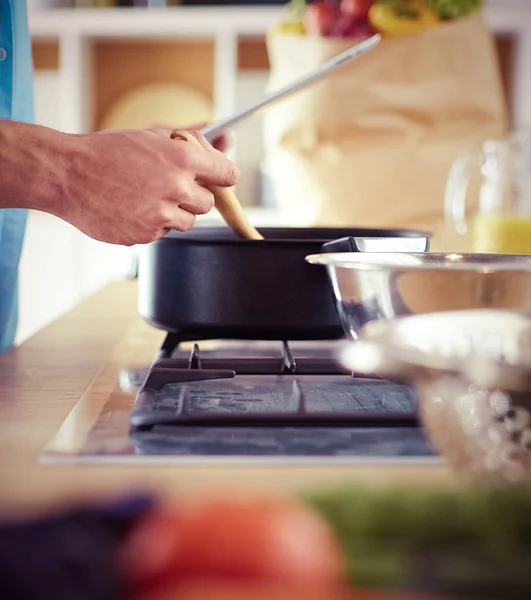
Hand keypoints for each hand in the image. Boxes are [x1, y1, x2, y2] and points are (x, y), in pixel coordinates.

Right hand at [52, 127, 238, 245]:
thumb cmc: (108, 151)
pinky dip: (153, 224)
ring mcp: (161, 215)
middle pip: (208, 202)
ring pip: (188, 221)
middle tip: (169, 186)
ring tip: (147, 197)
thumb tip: (223, 135)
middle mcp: (176, 188)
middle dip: (193, 196)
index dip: (224, 176)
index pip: (228, 174)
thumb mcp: (151, 135)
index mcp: (182, 158)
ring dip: (174, 212)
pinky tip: (132, 209)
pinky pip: (163, 233)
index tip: (219, 178)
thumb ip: (191, 138)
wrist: (67, 174)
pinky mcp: (146, 235)